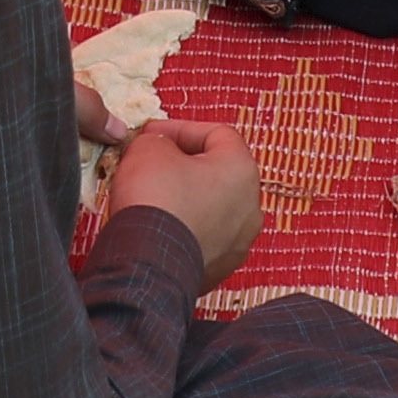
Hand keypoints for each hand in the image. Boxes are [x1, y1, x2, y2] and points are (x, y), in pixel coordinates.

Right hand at [94, 109, 264, 275]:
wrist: (149, 264)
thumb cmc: (156, 202)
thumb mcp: (148, 149)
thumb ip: (156, 141)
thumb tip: (155, 149)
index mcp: (242, 170)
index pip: (216, 134)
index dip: (179, 129)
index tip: (151, 135)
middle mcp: (250, 207)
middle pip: (215, 173)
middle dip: (181, 165)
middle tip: (150, 164)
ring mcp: (238, 242)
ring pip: (210, 208)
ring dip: (184, 199)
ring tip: (151, 198)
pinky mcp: (220, 269)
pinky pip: (202, 238)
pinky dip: (182, 229)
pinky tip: (157, 228)